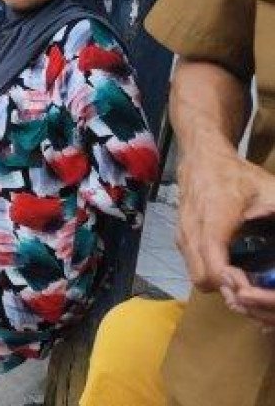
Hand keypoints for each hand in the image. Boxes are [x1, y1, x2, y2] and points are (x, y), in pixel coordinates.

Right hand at [178, 152, 274, 326]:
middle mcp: (192, 233)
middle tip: (254, 286)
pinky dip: (212, 274)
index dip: (234, 283)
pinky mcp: (182, 238)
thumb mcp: (269, 190)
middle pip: (203, 280)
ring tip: (246, 280)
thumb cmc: (233, 174)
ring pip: (196, 276)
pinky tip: (233, 267)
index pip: (215, 266)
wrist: (201, 157)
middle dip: (228, 290)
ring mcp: (183, 237)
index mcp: (213, 221)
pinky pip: (193, 266)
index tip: (254, 286)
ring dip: (220, 284)